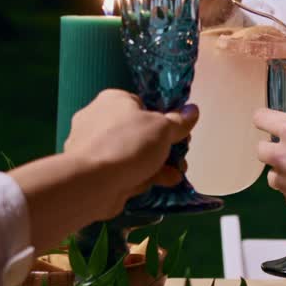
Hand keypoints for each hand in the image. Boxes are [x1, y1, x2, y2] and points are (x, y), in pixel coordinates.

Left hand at [64, 89, 197, 217]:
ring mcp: (93, 147)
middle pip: (138, 132)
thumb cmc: (129, 144)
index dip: (162, 119)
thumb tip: (193, 110)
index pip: (141, 105)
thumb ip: (179, 121)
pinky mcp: (92, 172)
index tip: (178, 134)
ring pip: (132, 154)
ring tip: (175, 175)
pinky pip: (122, 170)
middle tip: (179, 157)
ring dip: (157, 165)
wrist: (93, 182)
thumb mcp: (163, 128)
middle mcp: (98, 119)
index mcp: (112, 100)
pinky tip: (160, 185)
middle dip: (163, 147)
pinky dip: (141, 176)